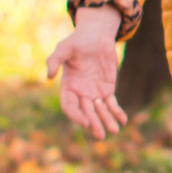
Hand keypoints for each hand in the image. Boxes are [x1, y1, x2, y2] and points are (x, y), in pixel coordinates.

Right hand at [46, 7, 126, 138]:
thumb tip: (48, 77)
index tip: (85, 122)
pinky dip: (117, 112)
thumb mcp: (63, 48)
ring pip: (100, 111)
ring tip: (114, 131)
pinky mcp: (107, 89)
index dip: (76, 115)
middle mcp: (80, 93)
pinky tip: (123, 120)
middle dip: (93, 124)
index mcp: (68, 86)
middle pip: (86, 112)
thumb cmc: (77, 42)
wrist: (95, 37)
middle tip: (100, 135)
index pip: (69, 106)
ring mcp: (94, 92)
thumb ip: (54, 60)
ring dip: (107, 121)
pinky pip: (112, 104)